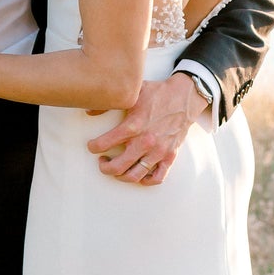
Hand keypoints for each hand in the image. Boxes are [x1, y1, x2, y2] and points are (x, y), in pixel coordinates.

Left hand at [86, 73, 208, 185]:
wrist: (184, 96)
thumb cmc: (157, 93)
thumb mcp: (132, 93)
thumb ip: (109, 103)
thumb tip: (89, 111)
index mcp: (133, 126)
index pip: (104, 144)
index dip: (93, 147)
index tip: (92, 146)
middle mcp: (145, 141)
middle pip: (117, 167)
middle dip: (104, 167)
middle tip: (102, 161)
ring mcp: (158, 151)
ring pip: (135, 176)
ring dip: (121, 176)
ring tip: (117, 168)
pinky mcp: (170, 155)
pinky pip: (157, 178)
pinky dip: (146, 181)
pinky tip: (139, 174)